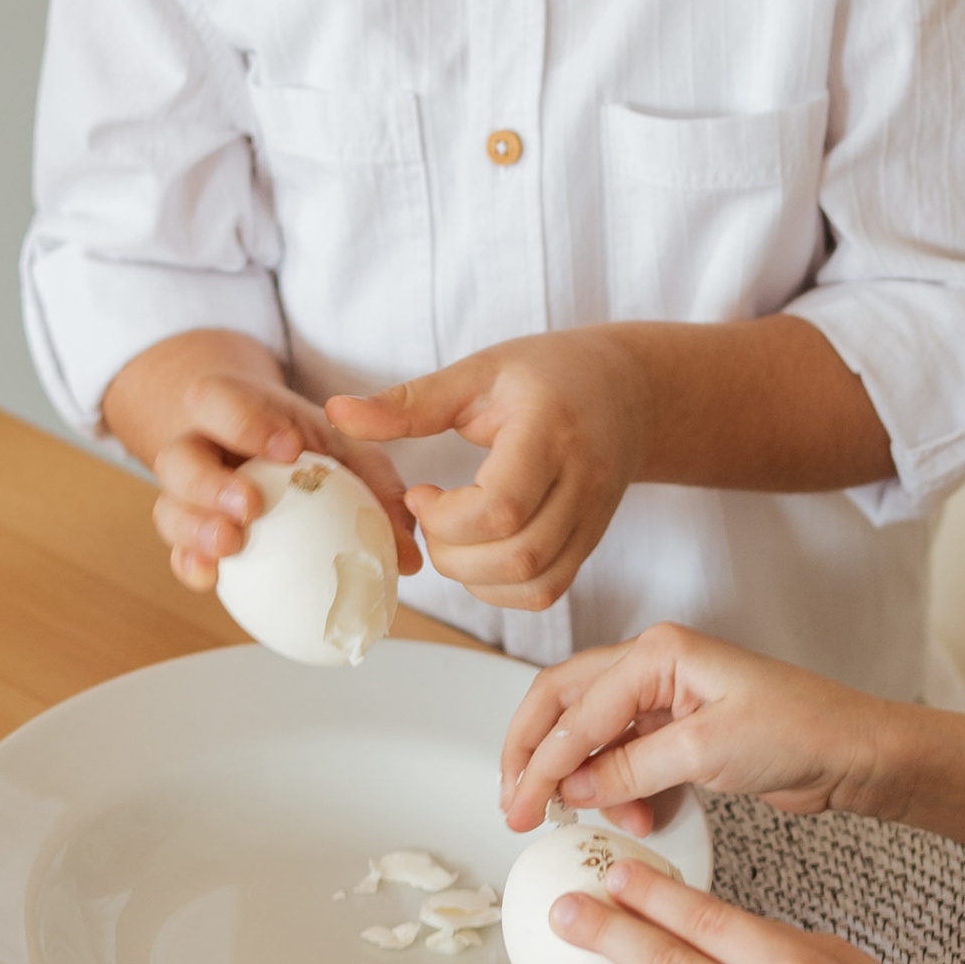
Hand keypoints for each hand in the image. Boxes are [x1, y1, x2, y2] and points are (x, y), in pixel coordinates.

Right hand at [102, 329, 419, 594]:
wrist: (266, 451)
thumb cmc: (311, 450)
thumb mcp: (349, 454)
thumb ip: (380, 493)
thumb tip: (407, 556)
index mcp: (233, 408)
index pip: (219, 399)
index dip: (245, 421)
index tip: (290, 447)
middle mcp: (199, 446)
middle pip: (180, 456)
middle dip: (210, 482)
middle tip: (251, 507)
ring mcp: (186, 491)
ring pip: (168, 503)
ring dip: (194, 527)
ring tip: (230, 547)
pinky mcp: (187, 531)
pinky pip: (176, 547)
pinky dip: (190, 563)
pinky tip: (211, 579)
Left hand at [329, 332, 650, 613]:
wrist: (629, 391)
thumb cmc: (549, 374)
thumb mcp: (479, 373)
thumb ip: (409, 401)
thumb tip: (335, 414)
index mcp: (550, 433)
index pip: (502, 506)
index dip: (447, 517)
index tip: (421, 493)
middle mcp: (581, 484)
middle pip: (518, 556)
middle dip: (454, 555)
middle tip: (430, 519)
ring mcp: (592, 521)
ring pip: (535, 583)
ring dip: (476, 577)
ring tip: (452, 537)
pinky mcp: (589, 544)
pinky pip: (546, 591)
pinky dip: (500, 588)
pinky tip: (478, 553)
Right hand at [501, 626, 894, 837]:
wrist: (854, 753)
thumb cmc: (801, 730)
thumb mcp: (706, 752)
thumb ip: (629, 769)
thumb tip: (570, 789)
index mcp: (657, 652)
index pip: (574, 708)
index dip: (540, 763)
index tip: (522, 808)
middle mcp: (654, 667)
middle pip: (565, 707)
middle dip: (537, 758)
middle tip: (518, 807)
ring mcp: (666, 701)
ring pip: (593, 737)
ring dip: (586, 782)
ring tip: (606, 822)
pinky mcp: (680, 734)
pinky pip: (627, 760)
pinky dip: (622, 791)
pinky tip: (640, 817)